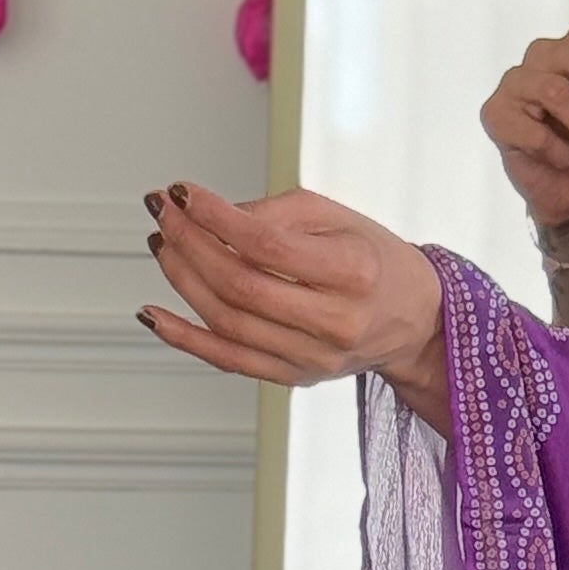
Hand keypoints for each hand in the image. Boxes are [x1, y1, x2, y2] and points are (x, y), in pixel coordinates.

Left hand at [139, 182, 446, 423]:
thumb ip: (275, 213)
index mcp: (354, 272)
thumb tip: (210, 217)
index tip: (183, 193)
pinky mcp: (294, 376)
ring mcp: (313, 356)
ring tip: (163, 245)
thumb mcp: (337, 217)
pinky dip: (184, 338)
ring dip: (182, 280)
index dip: (215, 217)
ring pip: (227, 322)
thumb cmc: (375, 262)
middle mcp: (336, 322)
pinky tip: (153, 314)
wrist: (414, 320)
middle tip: (164, 215)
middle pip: (240, 285)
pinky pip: (227, 361)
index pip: (266, 245)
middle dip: (189, 243)